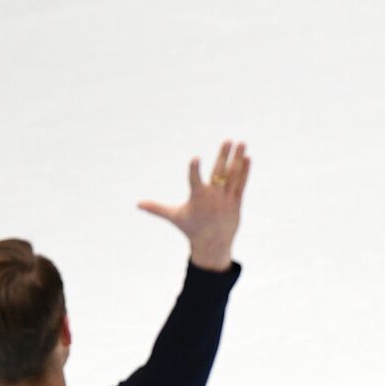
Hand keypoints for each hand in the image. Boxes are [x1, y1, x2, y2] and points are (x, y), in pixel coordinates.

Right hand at [138, 140, 249, 270]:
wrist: (213, 245)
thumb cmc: (191, 229)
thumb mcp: (174, 217)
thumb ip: (157, 208)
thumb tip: (137, 204)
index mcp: (198, 198)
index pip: (195, 181)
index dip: (194, 170)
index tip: (195, 158)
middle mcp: (214, 197)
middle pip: (219, 173)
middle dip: (223, 156)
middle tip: (228, 140)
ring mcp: (227, 199)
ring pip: (233, 176)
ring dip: (237, 158)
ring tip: (241, 142)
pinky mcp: (236, 202)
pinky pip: (241, 184)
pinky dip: (244, 171)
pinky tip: (247, 157)